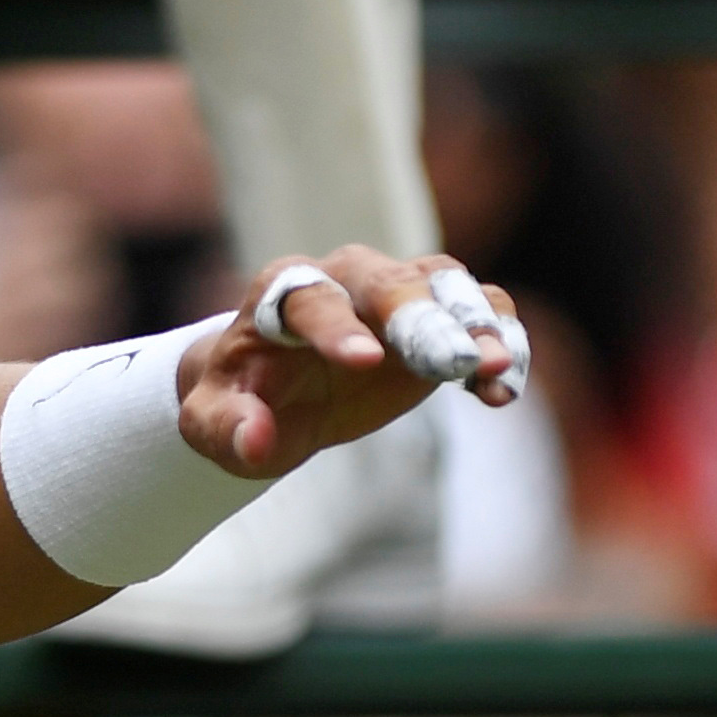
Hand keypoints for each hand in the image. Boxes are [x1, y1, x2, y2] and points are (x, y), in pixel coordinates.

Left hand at [178, 244, 505, 477]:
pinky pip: (484, 310)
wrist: (276, 393)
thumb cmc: (242, 401)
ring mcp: (398, 287)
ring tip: (492, 370)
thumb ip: (227, 427)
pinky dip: (502, 342)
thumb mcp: (214, 422)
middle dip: (420, 320)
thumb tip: (256, 441)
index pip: (309, 300)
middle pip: (388, 283)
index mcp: (280, 292)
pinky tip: (502, 390)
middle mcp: (344, 275)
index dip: (336, 329)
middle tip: (452, 361)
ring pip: (445, 285)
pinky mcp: (441, 312)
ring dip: (474, 324)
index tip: (363, 364)